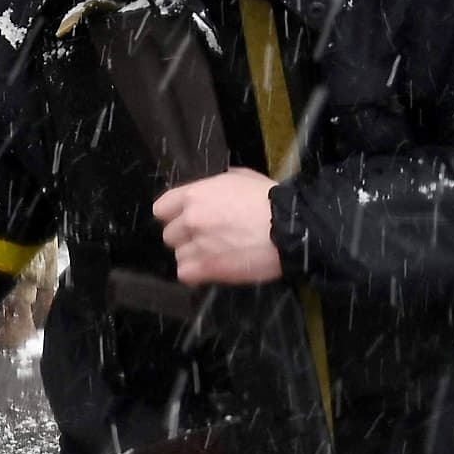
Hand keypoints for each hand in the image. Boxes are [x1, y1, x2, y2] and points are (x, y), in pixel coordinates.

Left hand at [153, 167, 281, 284]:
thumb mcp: (243, 178)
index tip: (184, 220)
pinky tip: (214, 269)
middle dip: (186, 238)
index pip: (161, 209)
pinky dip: (197, 274)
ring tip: (216, 255)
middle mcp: (190, 219)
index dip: (172, 216)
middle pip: (170, 235)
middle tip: (209, 239)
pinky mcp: (206, 268)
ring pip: (179, 256)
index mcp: (195, 195)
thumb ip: (219, 185)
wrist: (292, 227)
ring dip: (193, 257)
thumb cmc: (273, 200)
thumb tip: (215, 187)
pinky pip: (185, 274)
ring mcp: (196, 245)